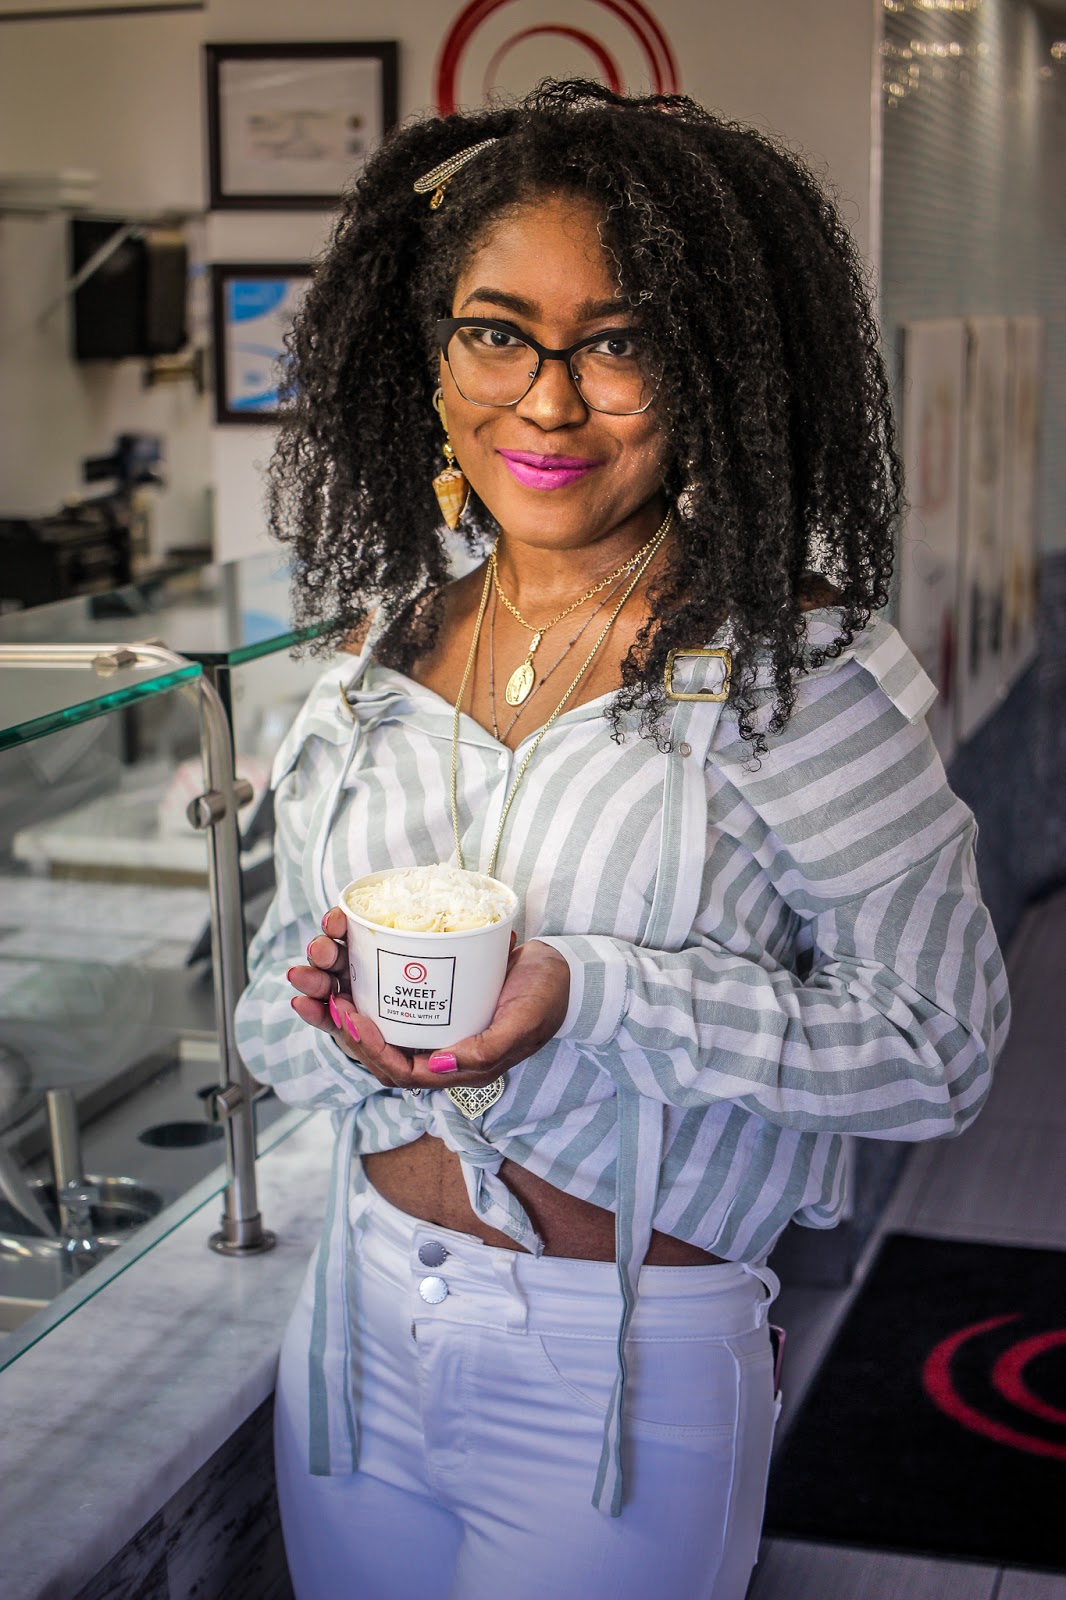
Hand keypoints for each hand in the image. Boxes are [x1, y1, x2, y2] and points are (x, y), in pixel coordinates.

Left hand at [286, 909, 569, 1092]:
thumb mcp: (521, 1023)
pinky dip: (355, 978)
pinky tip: (337, 955)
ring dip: (334, 998)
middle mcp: (433, 1048)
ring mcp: (429, 1022)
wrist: (563, 972)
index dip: (366, 1046)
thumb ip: (485, 1050)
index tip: (348, 1013)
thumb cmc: (545, 1000)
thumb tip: (440, 1066)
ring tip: (309, 972)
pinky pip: (382, 993)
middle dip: (335, 1021)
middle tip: (311, 990)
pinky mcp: (428, 995)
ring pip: (370, 1019)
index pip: (395, 1068)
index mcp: (452, 1067)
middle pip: (371, 1045)